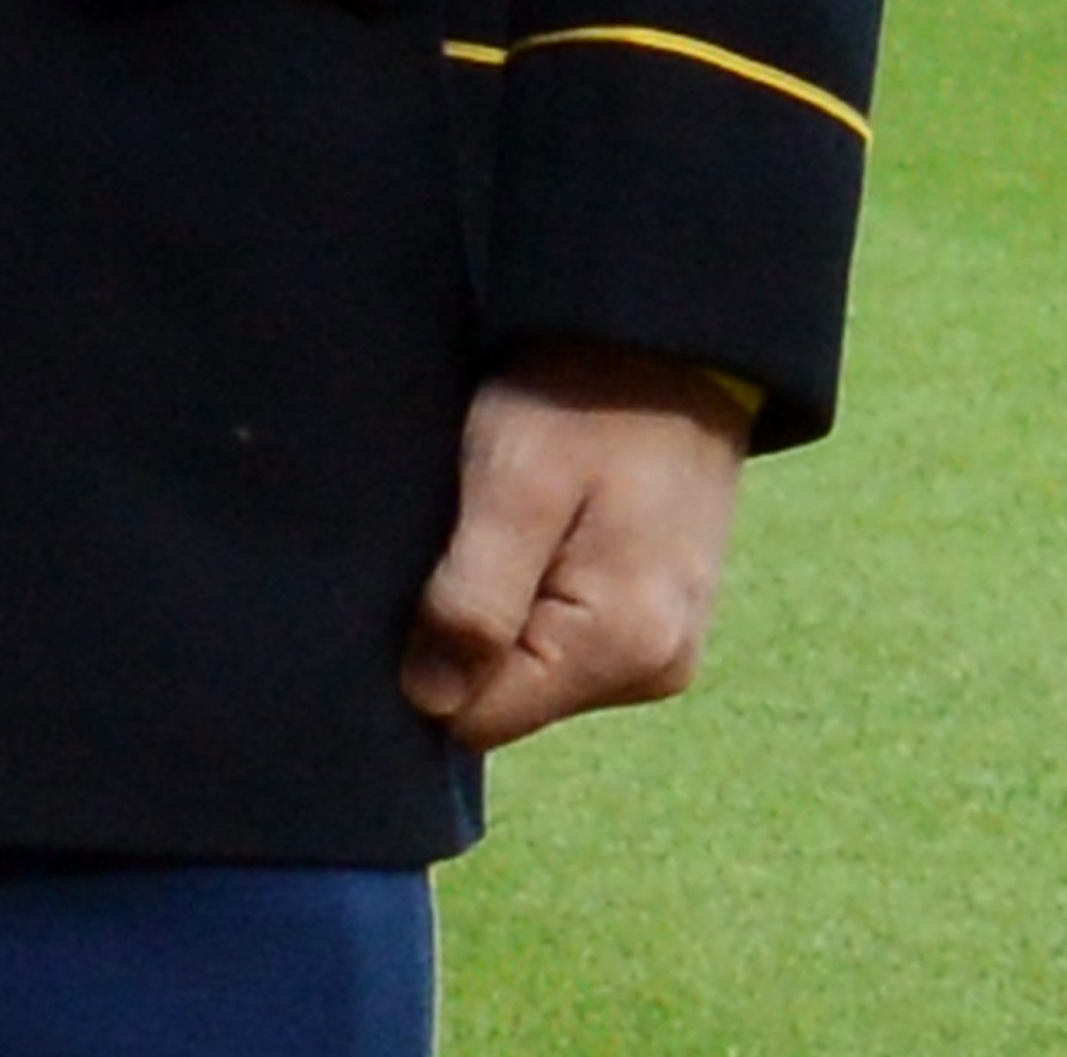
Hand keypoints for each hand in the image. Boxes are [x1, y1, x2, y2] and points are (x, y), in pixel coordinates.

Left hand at [403, 346, 753, 749]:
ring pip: (524, 669)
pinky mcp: (648, 619)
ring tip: (479, 526)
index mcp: (623, 649)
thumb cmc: (582, 402)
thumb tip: (429, 703)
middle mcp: (652, 670)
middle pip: (501, 699)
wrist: (666, 348)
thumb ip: (473, 602)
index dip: (421, 662)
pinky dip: (519, 596)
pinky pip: (555, 638)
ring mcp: (657, 648)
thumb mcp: (513, 486)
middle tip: (442, 539)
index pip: (479, 718)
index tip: (400, 588)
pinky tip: (511, 535)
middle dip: (452, 635)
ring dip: (485, 610)